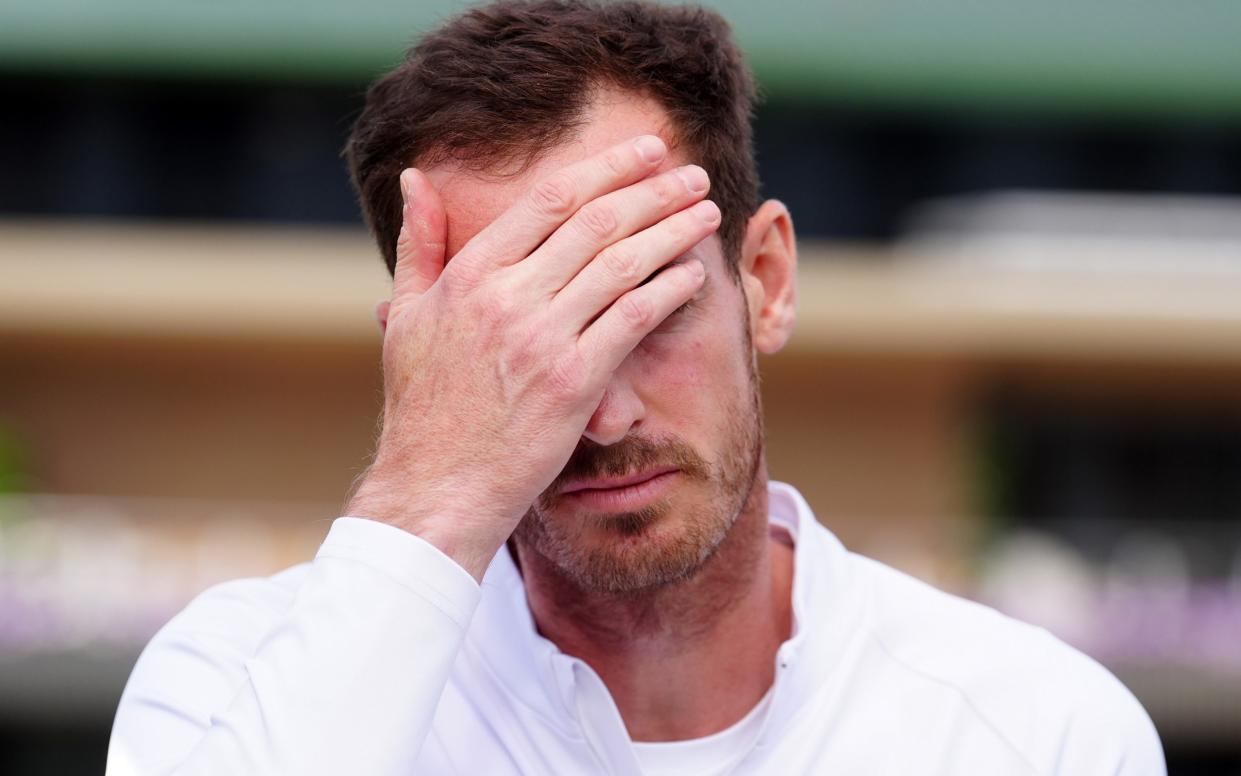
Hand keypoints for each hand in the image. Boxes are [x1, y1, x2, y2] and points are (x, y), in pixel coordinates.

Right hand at [347, 135, 719, 579]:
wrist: (435, 486)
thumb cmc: (422, 406)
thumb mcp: (407, 315)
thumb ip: (419, 244)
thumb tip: (416, 180)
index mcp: (469, 274)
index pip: (550, 201)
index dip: (606, 169)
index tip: (645, 151)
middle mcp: (506, 297)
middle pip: (596, 223)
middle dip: (653, 190)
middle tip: (692, 173)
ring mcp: (542, 338)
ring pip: (622, 264)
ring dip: (672, 230)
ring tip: (705, 211)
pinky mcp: (574, 381)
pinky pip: (634, 318)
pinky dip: (669, 288)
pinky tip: (694, 272)